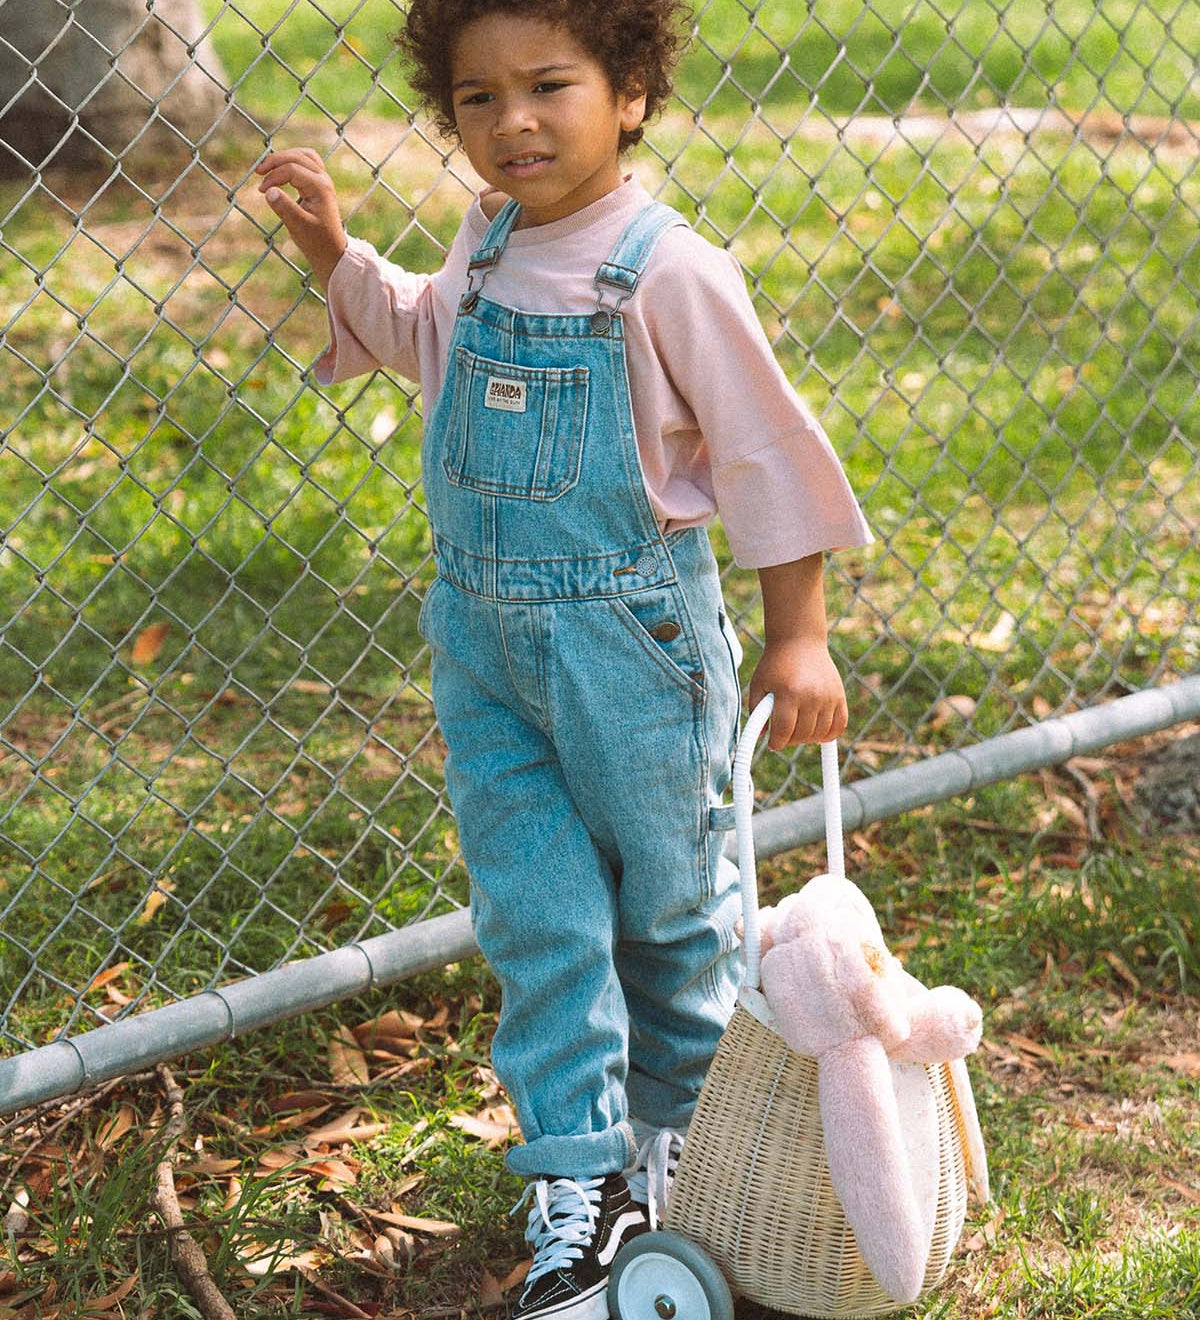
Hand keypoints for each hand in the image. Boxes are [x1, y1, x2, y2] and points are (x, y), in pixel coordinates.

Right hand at [254, 148, 347, 286]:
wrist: (331, 251)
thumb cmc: (316, 241)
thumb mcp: (298, 227)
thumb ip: (284, 208)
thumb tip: (268, 191)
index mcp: (320, 188)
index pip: (292, 170)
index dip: (273, 177)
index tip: (261, 191)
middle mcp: (324, 179)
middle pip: (297, 156)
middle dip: (275, 161)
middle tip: (258, 172)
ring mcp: (323, 179)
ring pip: (302, 155)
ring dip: (283, 157)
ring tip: (267, 167)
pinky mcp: (319, 183)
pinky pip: (306, 161)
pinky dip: (292, 161)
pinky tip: (280, 169)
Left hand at [748, 639, 847, 748]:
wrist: (799, 640)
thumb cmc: (775, 664)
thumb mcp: (758, 685)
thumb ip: (756, 712)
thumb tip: (763, 736)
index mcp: (788, 693)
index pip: (784, 731)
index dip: (777, 743)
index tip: (773, 744)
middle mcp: (811, 696)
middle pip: (803, 734)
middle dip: (790, 740)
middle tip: (783, 736)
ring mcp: (828, 696)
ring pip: (821, 733)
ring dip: (808, 738)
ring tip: (798, 732)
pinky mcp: (839, 695)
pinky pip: (840, 725)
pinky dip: (829, 734)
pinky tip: (818, 734)